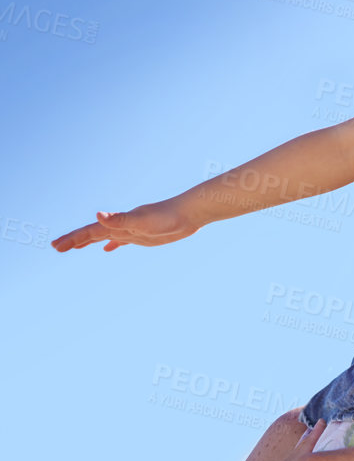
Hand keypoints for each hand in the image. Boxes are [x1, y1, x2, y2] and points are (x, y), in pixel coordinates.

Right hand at [52, 199, 198, 251]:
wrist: (191, 212)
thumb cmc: (169, 216)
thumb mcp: (142, 220)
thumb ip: (120, 218)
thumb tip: (97, 214)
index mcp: (119, 222)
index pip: (90, 231)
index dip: (72, 238)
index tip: (56, 246)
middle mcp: (122, 224)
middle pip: (92, 233)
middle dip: (74, 240)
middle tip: (56, 247)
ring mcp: (132, 230)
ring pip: (104, 236)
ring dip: (89, 241)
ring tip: (74, 247)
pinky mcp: (143, 235)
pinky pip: (122, 240)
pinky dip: (113, 244)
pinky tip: (108, 248)